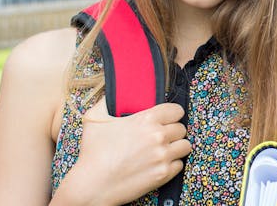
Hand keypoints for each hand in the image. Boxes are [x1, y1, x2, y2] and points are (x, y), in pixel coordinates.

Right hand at [64, 100, 191, 204]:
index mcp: (146, 119)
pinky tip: (158, 163)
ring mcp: (162, 156)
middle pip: (181, 128)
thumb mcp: (95, 118)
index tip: (167, 118)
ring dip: (176, 147)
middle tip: (161, 136)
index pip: (176, 110)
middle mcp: (158, 136)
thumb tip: (115, 91)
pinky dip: (172, 164)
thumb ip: (109, 100)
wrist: (91, 186)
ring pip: (185, 146)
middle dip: (172, 131)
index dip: (172, 114)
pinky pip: (179, 164)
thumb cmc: (92, 153)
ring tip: (163, 149)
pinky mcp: (164, 174)